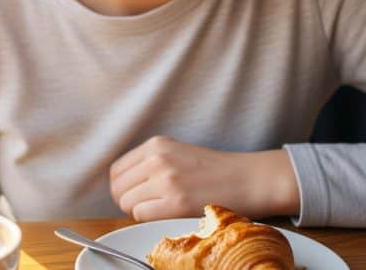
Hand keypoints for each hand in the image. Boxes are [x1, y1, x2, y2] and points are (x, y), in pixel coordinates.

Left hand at [108, 136, 299, 221]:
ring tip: (160, 210)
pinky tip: (167, 215)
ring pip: (128, 203)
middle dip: (128, 201)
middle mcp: (157, 159)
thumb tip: (125, 184)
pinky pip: (141, 215)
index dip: (122, 187)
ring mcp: (166, 180)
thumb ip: (151, 162)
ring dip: (139, 211)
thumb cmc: (216, 170)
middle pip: (118, 188)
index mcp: (156, 144)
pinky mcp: (175, 202)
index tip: (133, 194)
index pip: (116, 170)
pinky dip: (149, 219)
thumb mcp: (178, 153)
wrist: (249, 179)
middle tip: (147, 206)